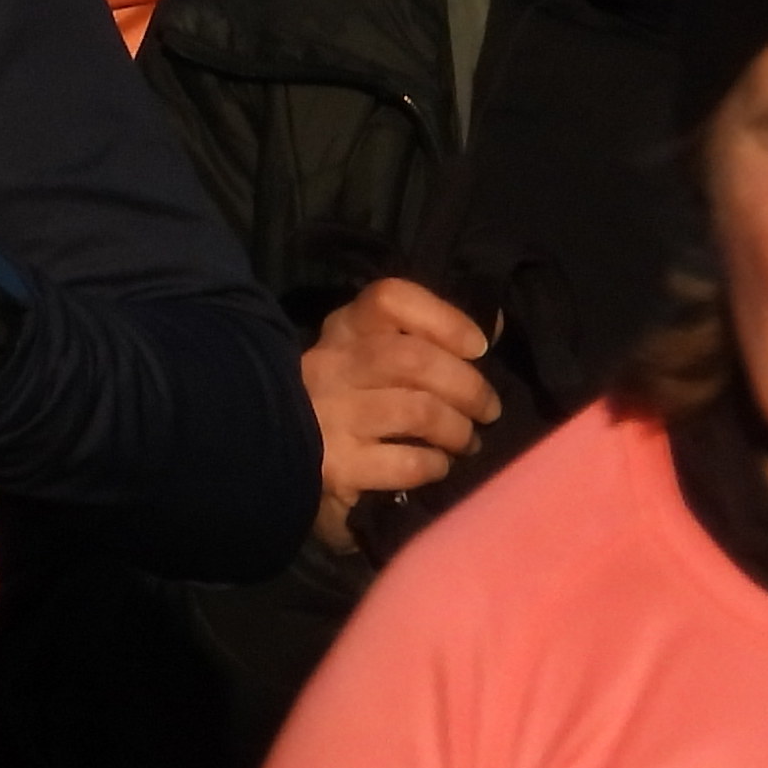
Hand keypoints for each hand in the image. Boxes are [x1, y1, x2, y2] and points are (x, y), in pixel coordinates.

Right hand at [304, 279, 495, 550]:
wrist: (273, 455)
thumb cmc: (341, 400)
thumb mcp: (370, 354)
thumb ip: (423, 337)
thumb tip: (494, 326)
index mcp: (343, 330)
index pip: (390, 298)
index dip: (445, 318)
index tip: (478, 347)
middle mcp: (332, 366)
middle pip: (415, 360)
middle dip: (467, 386)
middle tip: (487, 409)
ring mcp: (330, 417)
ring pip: (418, 411)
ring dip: (457, 429)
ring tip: (467, 441)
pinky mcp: (336, 468)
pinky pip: (405, 462)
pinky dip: (433, 464)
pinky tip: (437, 466)